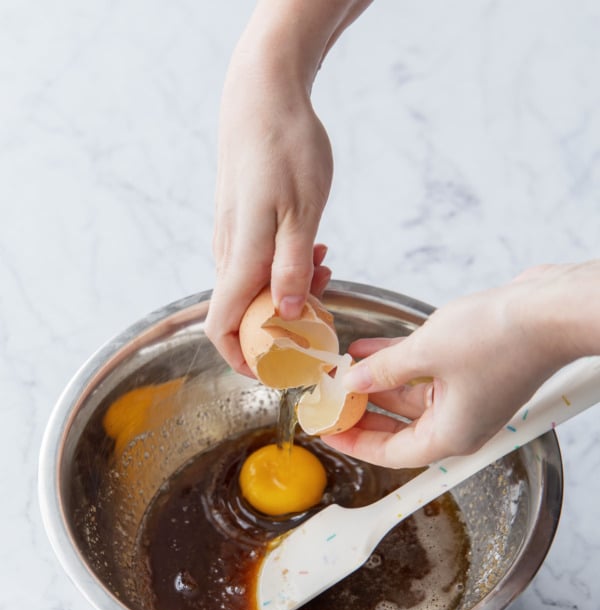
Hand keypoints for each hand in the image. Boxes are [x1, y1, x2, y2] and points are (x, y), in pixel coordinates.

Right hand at [205, 45, 333, 374]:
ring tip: (325, 273)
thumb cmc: (285, 147)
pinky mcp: (241, 222)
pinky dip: (286, 268)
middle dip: (281, 327)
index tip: (274, 371)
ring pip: (254, 287)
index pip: (222, 329)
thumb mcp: (302, 212)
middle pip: (243, 314)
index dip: (243, 359)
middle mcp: (228, 253)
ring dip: (290, 294)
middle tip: (322, 316)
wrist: (264, 92)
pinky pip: (258, 262)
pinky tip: (314, 251)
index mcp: (240, 258)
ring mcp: (231, 237)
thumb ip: (293, 269)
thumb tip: (285, 315)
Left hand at [323, 263, 599, 467]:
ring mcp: (468, 397)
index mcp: (450, 436)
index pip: (389, 453)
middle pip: (397, 428)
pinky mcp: (473, 371)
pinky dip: (398, 364)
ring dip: (376, 382)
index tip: (326, 432)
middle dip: (361, 411)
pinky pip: (425, 374)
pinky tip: (368, 350)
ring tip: (342, 368)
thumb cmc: (501, 339)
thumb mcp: (425, 354)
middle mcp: (460, 423)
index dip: (353, 443)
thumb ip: (383, 371)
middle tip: (329, 401)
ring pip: (409, 397)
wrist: (551, 310)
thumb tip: (354, 381)